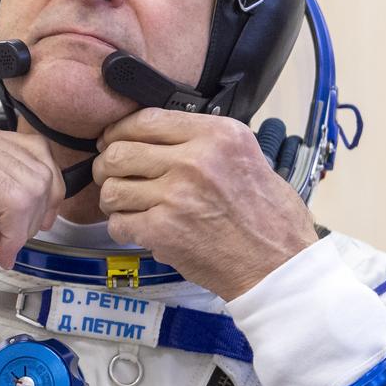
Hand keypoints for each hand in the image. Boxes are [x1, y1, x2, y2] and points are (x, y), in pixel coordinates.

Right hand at [0, 113, 64, 293]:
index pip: (36, 151)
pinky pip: (17, 199)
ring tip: (2, 243)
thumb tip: (51, 198)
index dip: (45, 193)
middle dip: (40, 211)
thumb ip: (13, 192)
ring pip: (35, 183)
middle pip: (42, 166)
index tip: (35, 222)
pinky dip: (15, 231)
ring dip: (26, 225)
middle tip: (17, 238)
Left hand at [93, 108, 317, 299]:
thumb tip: (157, 137)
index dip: (119, 131)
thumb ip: (205, 142)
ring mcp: (176, 195)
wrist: (279, 266)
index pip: (146, 119)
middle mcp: (195, 159)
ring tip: (127, 206)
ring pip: (112, 188)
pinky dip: (123, 228)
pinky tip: (139, 229)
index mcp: (217, 135)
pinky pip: (119, 223)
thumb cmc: (269, 217)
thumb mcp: (249, 156)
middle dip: (106, 166)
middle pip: (119, 152)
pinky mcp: (163, 230)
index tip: (112, 141)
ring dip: (113, 199)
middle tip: (111, 176)